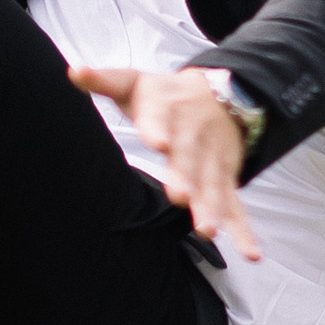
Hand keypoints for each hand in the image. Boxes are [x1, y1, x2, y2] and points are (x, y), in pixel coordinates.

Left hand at [67, 62, 261, 261]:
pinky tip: (250, 253)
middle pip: (188, 159)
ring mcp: (211, 159)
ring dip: (211, 207)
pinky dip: (244, 229)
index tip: (158, 143)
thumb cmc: (163, 94)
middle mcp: (191, 137)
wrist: (219, 90)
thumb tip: (73, 71)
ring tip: (207, 230)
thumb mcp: (133, 82)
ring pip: (212, 185)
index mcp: (165, 111)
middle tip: (180, 197)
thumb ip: (103, 80)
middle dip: (185, 177)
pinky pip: (236, 205)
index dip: (158, 130)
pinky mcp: (226, 177)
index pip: (160, 120)